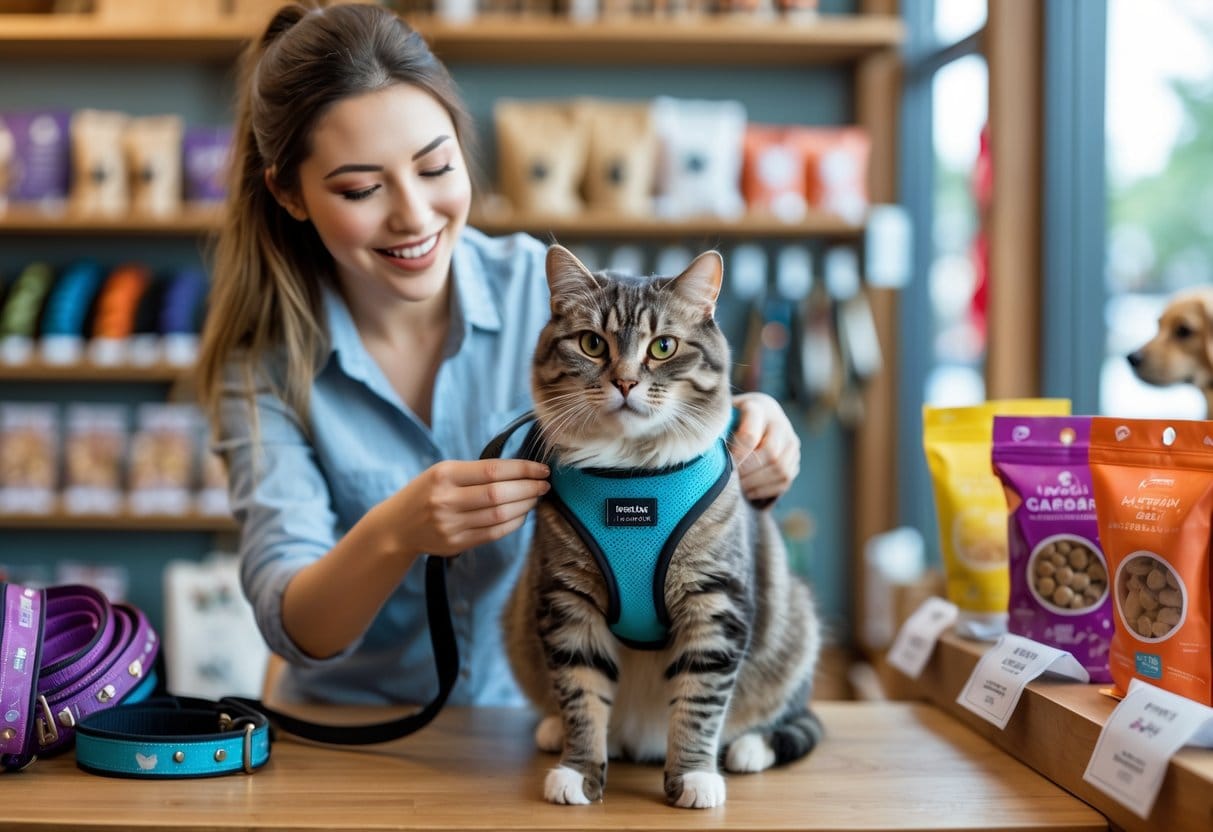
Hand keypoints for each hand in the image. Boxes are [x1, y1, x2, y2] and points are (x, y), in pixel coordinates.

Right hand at [388, 459, 549, 557]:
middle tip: (544, 484)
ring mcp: (451, 525)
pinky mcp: (456, 544)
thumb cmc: (425, 493)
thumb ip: (475, 471)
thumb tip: (519, 470)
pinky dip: (514, 523)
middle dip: (529, 488)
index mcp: (444, 475)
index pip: (493, 470)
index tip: (541, 469)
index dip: (523, 469)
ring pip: (500, 515)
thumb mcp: (442, 472)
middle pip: (500, 495)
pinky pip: (494, 533)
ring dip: (525, 506)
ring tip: (535, 497)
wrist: (396, 527)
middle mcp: (446, 500)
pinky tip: (522, 514)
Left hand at [728, 393, 800, 506]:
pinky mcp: (795, 457)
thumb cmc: (732, 417)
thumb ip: (719, 428)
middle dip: (747, 473)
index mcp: (759, 407)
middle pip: (769, 454)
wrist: (759, 414)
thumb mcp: (724, 415)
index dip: (736, 456)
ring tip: (738, 489)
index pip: (750, 436)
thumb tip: (704, 453)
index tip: (723, 467)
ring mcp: (791, 440)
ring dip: (757, 483)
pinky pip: (785, 478)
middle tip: (730, 482)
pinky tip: (749, 491)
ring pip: (780, 468)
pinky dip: (766, 489)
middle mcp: (779, 422)